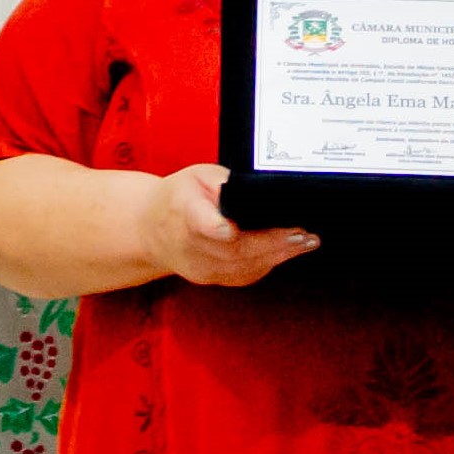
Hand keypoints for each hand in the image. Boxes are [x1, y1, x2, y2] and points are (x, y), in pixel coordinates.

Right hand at [145, 164, 318, 287]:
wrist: (148, 229)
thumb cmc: (178, 197)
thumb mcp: (198, 175)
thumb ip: (225, 182)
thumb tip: (260, 192)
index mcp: (184, 212)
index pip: (201, 224)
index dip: (218, 229)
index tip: (233, 230)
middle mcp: (190, 245)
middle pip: (234, 250)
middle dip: (274, 243)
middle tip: (305, 235)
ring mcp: (199, 267)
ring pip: (242, 267)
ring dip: (278, 256)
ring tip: (306, 243)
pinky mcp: (209, 279)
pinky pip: (242, 275)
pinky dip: (267, 264)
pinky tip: (287, 252)